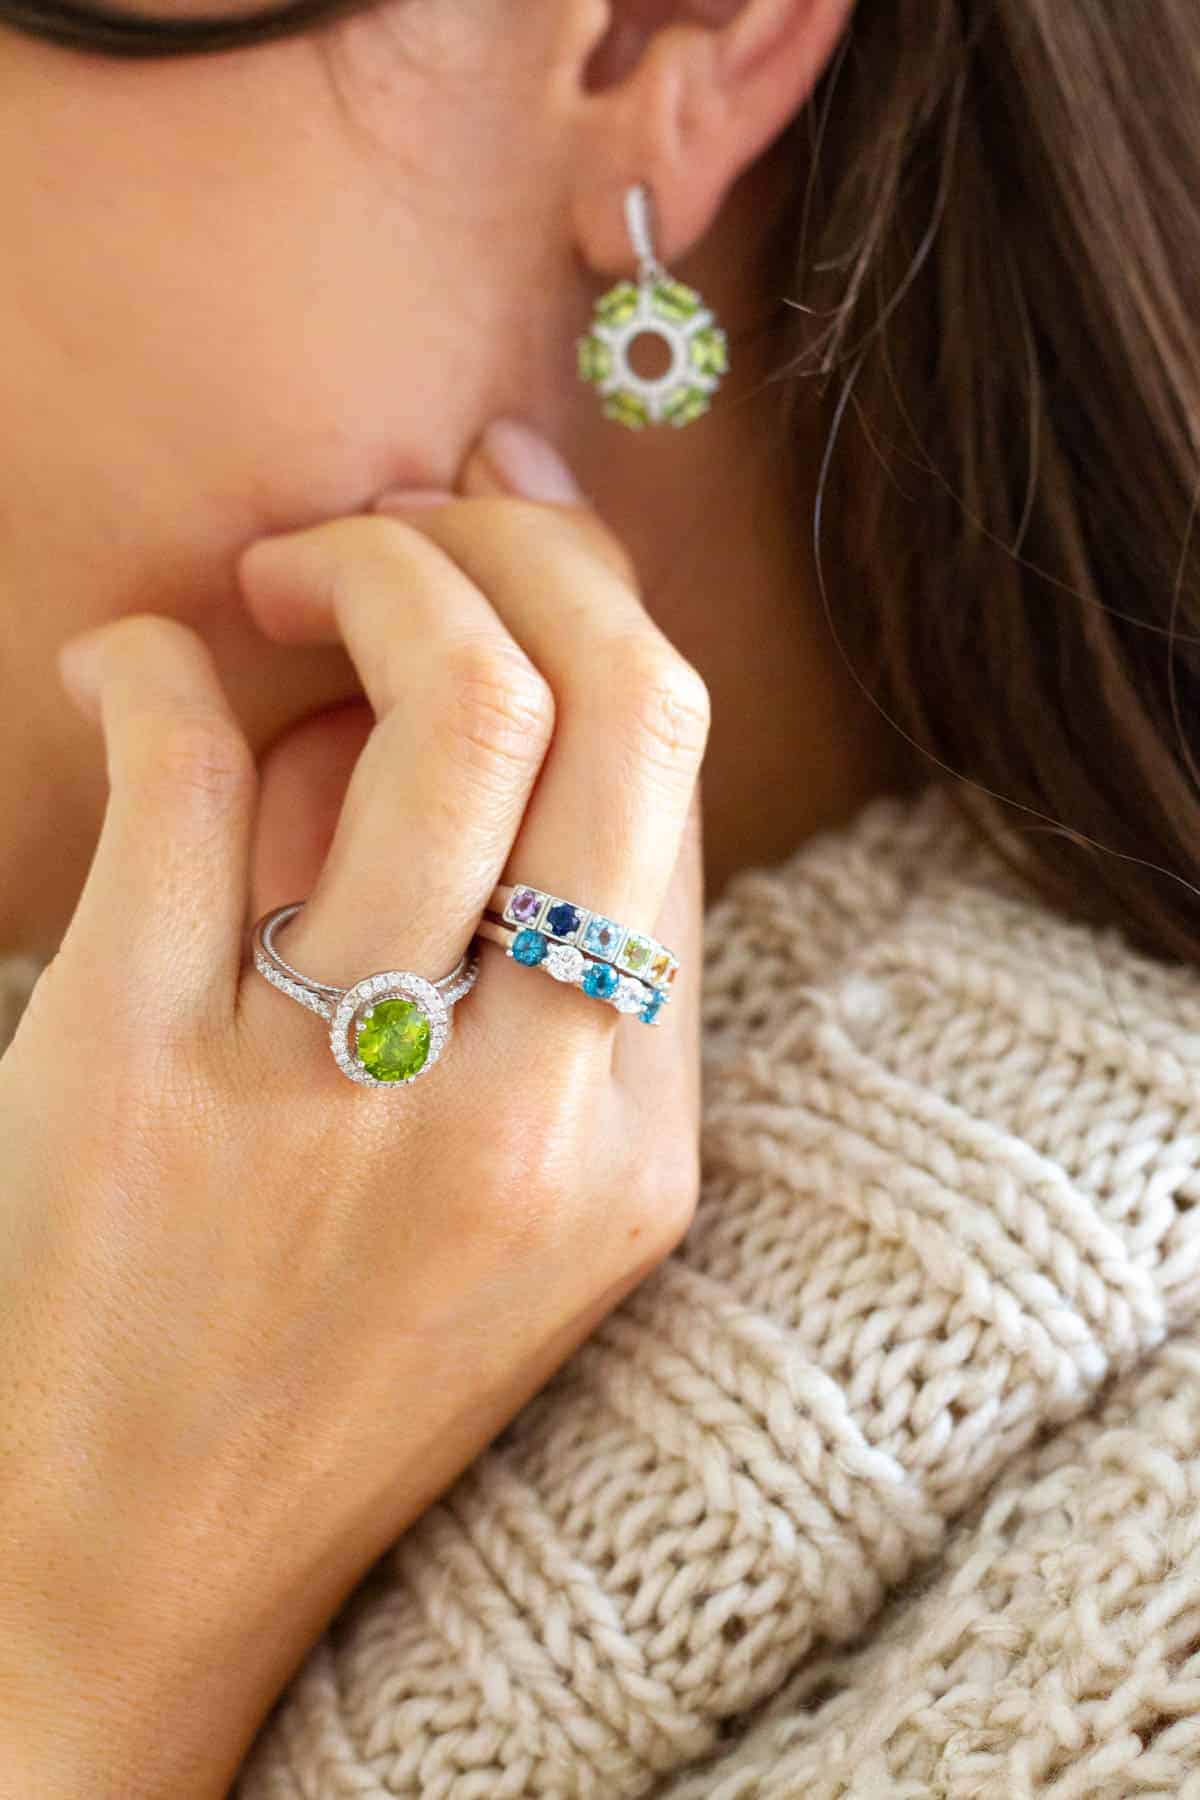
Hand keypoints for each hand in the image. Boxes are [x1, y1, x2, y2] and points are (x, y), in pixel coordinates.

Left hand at [0, 422, 708, 1798]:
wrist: (133, 1575)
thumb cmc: (332, 1368)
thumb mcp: (525, 1206)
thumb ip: (542, 966)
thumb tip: (498, 675)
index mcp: (631, 1140)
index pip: (673, 771)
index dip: (596, 598)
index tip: (515, 526)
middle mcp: (522, 1117)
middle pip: (602, 706)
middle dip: (503, 546)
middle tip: (393, 527)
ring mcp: (334, 1098)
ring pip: (437, 710)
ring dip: (361, 568)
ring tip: (275, 578)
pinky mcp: (131, 1082)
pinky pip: (180, 770)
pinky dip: (148, 662)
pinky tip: (124, 665)